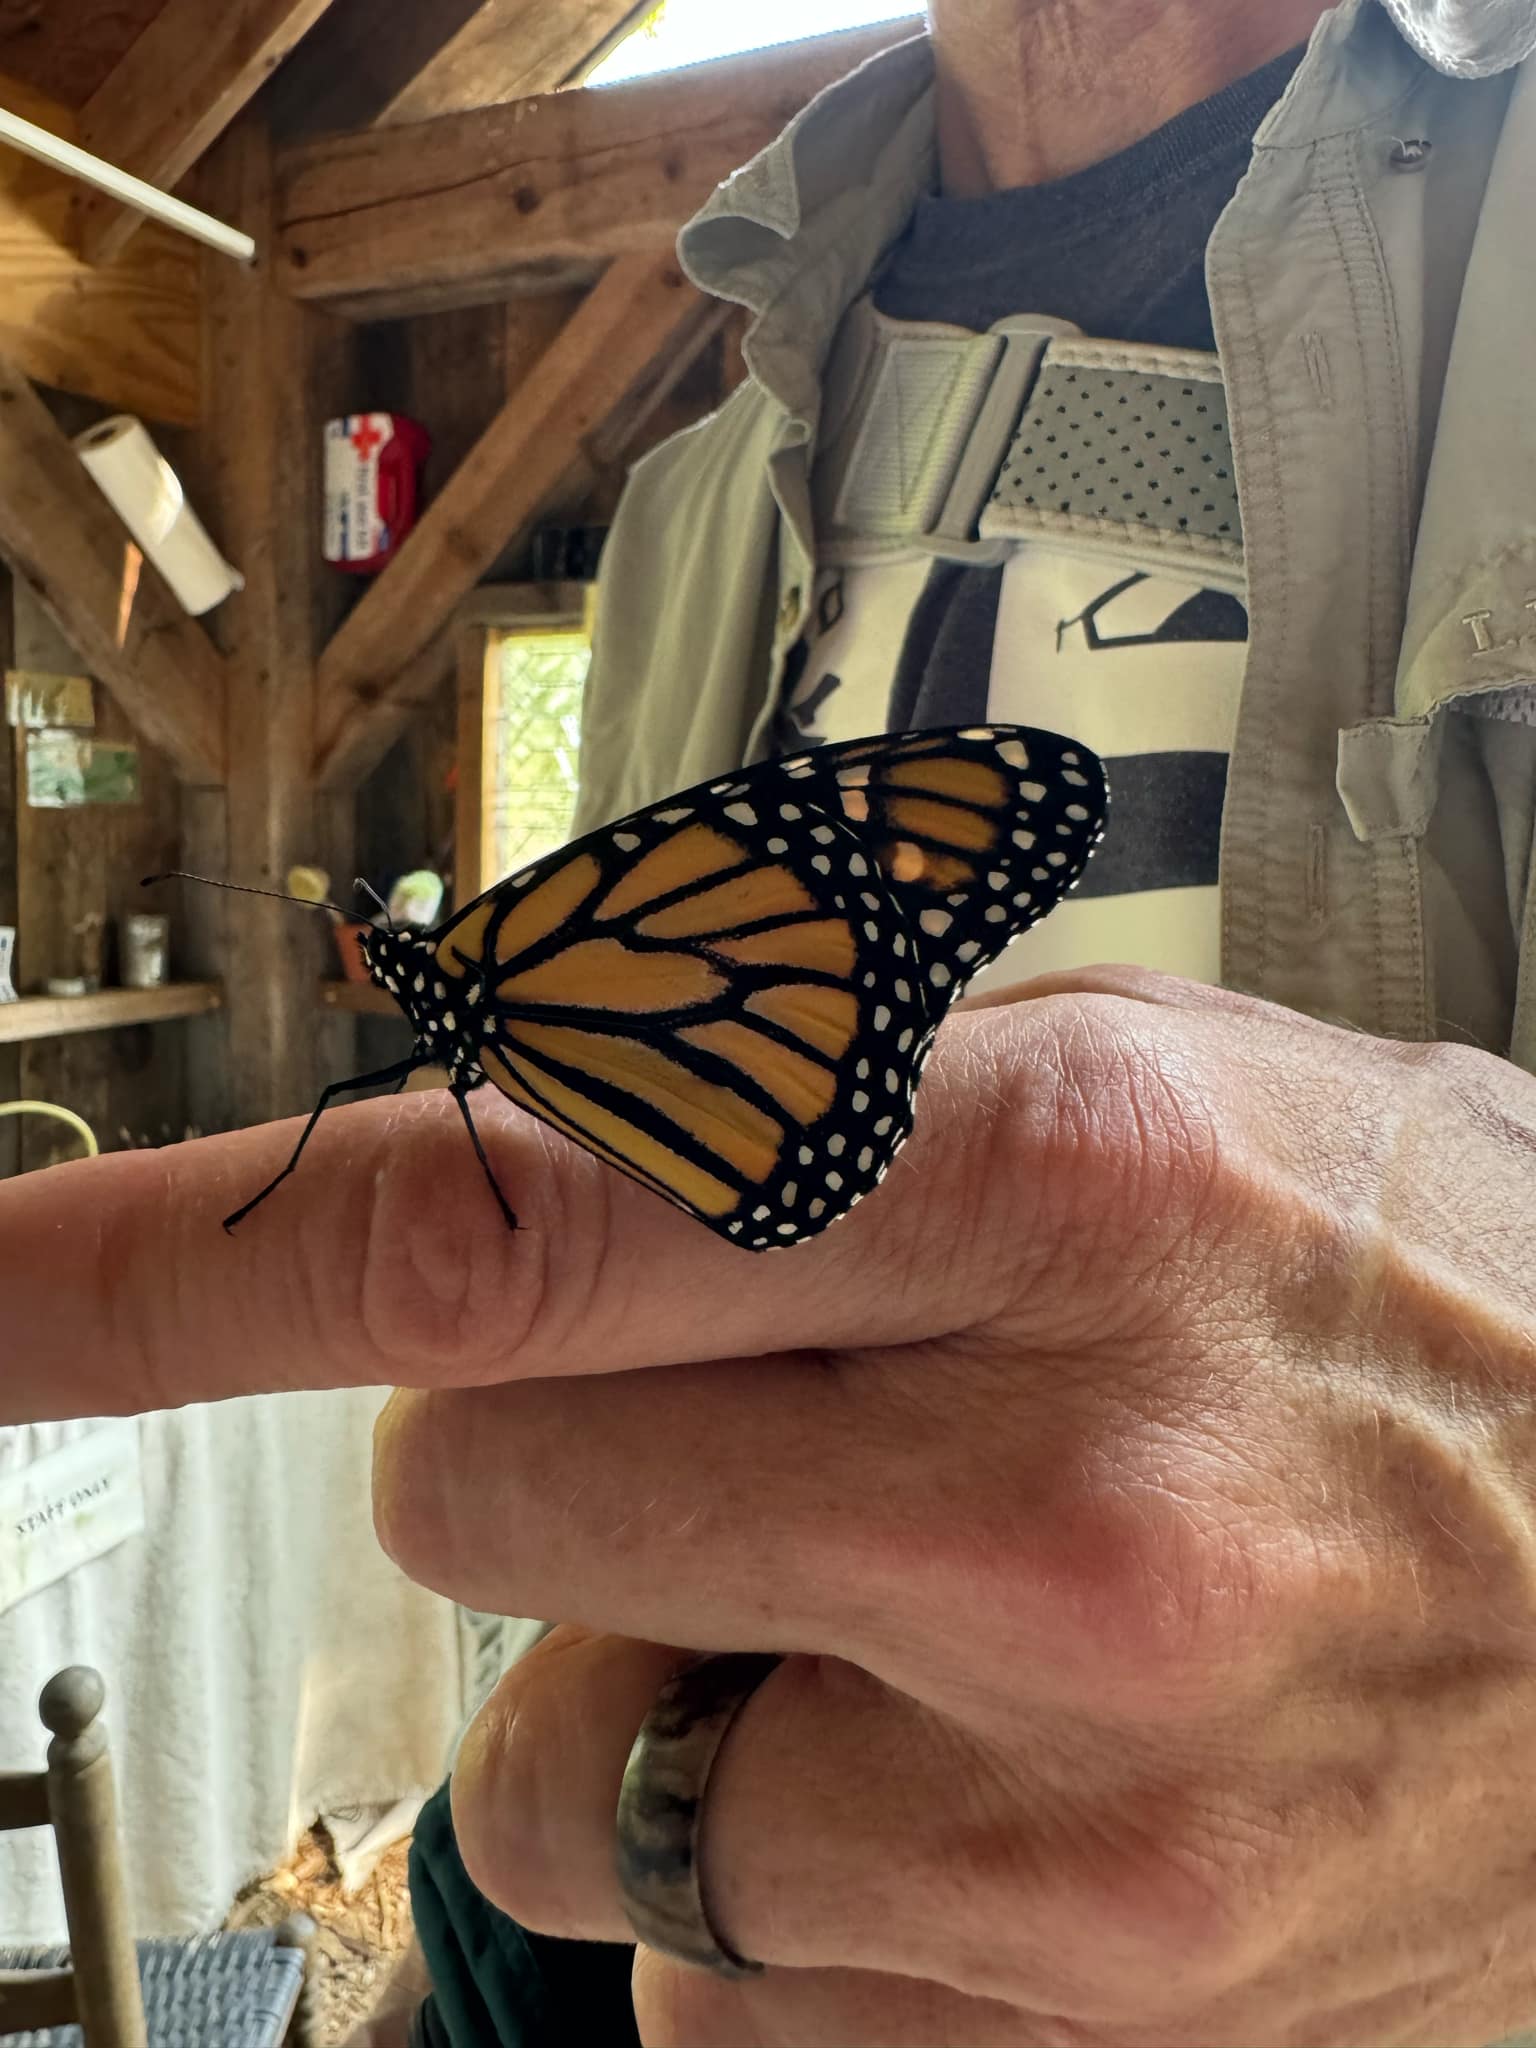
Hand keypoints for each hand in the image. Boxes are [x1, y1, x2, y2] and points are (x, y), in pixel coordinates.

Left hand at [5, 969, 1535, 2045]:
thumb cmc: (1432, 1294)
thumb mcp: (1150, 1080)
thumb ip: (799, 1107)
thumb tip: (501, 1152)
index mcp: (1047, 1181)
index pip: (489, 1218)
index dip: (171, 1259)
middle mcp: (1047, 1509)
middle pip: (474, 1498)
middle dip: (555, 1451)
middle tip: (767, 1418)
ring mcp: (1068, 1821)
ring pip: (573, 1780)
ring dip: (675, 1686)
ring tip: (915, 1619)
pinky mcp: (1075, 2036)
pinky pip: (721, 1984)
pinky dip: (797, 1884)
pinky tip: (992, 1790)